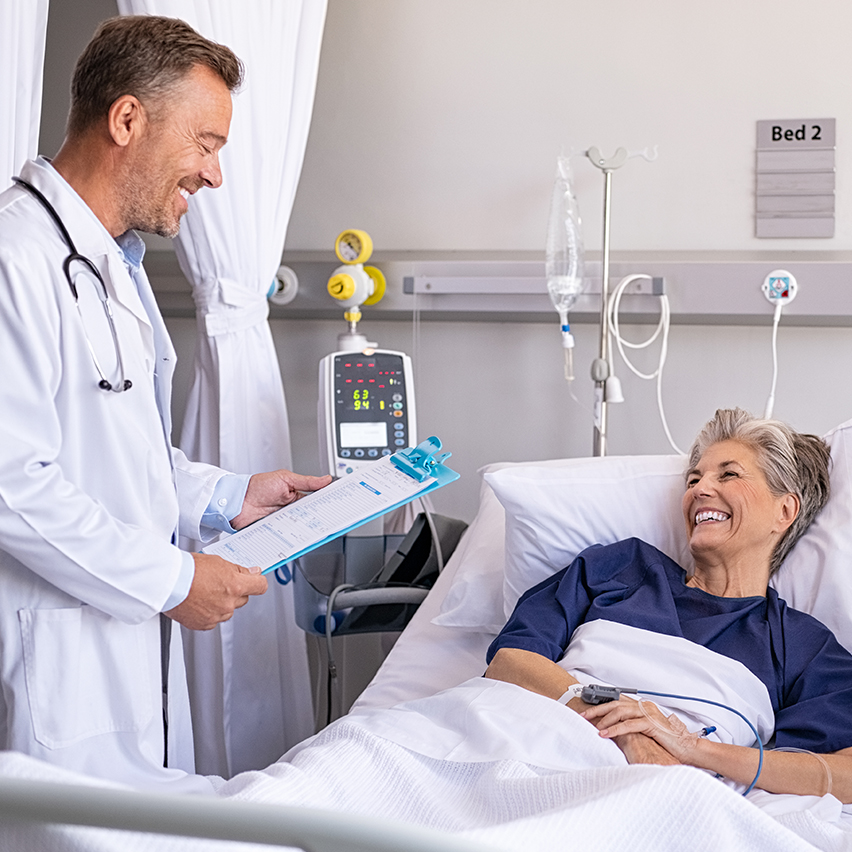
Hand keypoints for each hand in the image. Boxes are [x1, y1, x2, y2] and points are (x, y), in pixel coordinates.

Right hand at [165, 553, 267, 630]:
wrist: (167, 582)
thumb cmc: (188, 569)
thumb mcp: (218, 561)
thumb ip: (238, 570)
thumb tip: (252, 572)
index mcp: (235, 586)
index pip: (260, 586)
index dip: (257, 581)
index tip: (254, 579)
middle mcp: (228, 603)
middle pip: (243, 599)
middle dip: (236, 591)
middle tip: (220, 583)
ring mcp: (217, 615)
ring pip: (228, 610)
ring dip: (222, 603)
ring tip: (205, 591)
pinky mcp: (204, 624)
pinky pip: (214, 619)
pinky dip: (209, 612)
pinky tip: (199, 601)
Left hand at [231, 469, 331, 529]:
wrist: (236, 500)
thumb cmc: (257, 486)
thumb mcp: (285, 479)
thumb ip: (307, 481)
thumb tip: (326, 479)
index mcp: (297, 497)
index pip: (317, 503)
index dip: (328, 505)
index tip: (340, 507)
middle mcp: (292, 512)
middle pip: (311, 519)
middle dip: (321, 520)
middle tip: (331, 521)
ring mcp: (284, 523)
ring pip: (301, 530)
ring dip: (308, 531)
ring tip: (317, 530)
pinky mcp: (276, 533)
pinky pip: (288, 538)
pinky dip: (293, 540)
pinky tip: (299, 539)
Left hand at [582, 697, 697, 762]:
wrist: (689, 749)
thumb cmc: (668, 742)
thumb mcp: (646, 732)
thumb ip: (632, 726)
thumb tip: (613, 729)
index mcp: (643, 706)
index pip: (617, 701)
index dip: (601, 706)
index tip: (588, 713)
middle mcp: (644, 706)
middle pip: (615, 703)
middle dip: (597, 710)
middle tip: (583, 716)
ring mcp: (648, 713)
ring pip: (620, 711)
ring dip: (604, 720)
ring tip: (593, 728)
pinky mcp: (652, 723)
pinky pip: (628, 725)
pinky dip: (614, 729)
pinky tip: (605, 734)